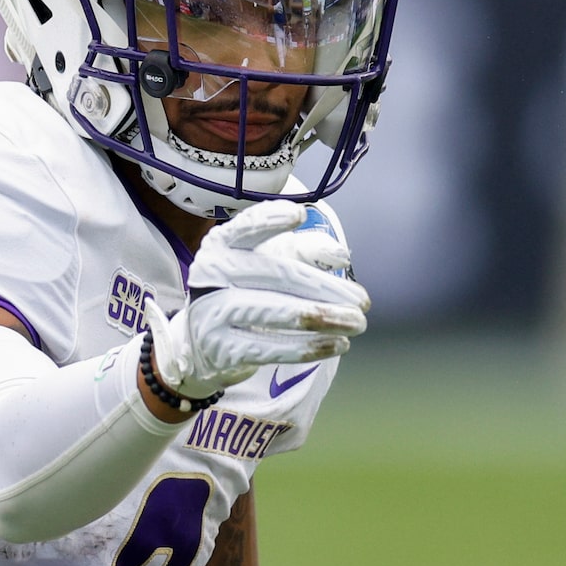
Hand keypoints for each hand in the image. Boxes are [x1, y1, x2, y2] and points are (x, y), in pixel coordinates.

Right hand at [150, 201, 367, 401]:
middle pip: (275, 273)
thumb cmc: (246, 292)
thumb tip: (341, 256)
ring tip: (357, 324)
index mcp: (221, 245)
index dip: (270, 220)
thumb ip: (306, 251)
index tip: (299, 215)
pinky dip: (309, 347)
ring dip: (324, 318)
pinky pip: (271, 348)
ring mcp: (211, 312)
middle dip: (325, 288)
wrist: (203, 343)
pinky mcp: (221, 349)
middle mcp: (211, 274)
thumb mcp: (271, 263)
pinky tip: (337, 345)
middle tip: (362, 301)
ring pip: (275, 312)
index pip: (244, 228)